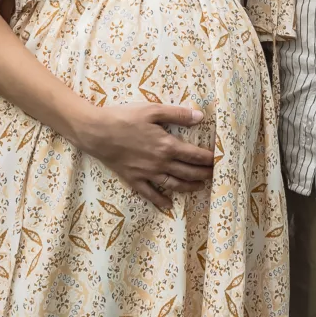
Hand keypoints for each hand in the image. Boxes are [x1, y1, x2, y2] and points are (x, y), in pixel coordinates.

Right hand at [75, 102, 214, 209]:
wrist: (97, 132)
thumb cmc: (124, 117)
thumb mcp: (153, 110)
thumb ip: (177, 114)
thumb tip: (200, 117)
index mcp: (167, 145)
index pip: (195, 156)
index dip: (209, 159)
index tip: (219, 160)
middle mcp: (160, 163)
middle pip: (188, 172)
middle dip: (203, 174)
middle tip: (214, 175)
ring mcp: (147, 174)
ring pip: (173, 185)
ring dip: (189, 187)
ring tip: (199, 187)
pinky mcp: (133, 179)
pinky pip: (150, 194)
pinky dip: (161, 201)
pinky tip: (168, 206)